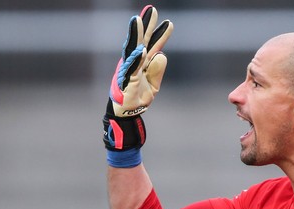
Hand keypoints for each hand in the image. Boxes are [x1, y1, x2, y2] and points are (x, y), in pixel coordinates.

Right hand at [103, 5, 172, 152]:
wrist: (128, 113)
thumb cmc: (138, 97)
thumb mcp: (154, 84)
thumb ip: (157, 70)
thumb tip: (161, 54)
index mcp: (143, 63)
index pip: (153, 46)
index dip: (160, 34)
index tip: (168, 22)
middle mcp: (134, 63)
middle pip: (142, 41)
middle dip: (146, 26)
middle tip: (151, 10)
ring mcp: (128, 70)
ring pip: (132, 50)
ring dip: (135, 35)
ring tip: (137, 20)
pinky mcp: (125, 81)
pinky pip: (131, 69)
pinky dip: (136, 59)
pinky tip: (141, 49)